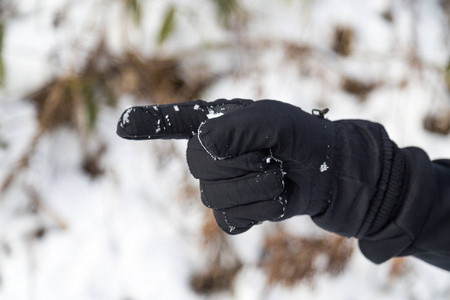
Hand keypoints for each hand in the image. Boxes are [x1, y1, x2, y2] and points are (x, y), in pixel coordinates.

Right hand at [117, 99, 336, 233]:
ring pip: (218, 197)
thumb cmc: (299, 137)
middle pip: (199, 167)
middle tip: (270, 155)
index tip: (123, 125)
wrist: (324, 171)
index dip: (149, 123)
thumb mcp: (277, 121)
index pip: (174, 122)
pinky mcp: (233, 213)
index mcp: (214, 124)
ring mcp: (218, 186)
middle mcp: (209, 154)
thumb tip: (204, 147)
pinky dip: (260, 210)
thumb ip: (241, 127)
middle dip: (244, 163)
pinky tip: (271, 197)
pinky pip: (231, 220)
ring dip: (259, 187)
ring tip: (277, 175)